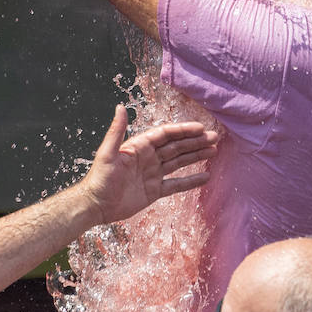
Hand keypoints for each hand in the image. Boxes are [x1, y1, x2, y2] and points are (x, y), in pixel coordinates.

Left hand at [78, 106, 215, 225]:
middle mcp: (148, 158)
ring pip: (178, 162)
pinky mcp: (154, 191)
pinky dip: (190, 181)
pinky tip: (205, 177)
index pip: (165, 135)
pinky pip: (176, 184)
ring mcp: (152, 174)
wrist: (96, 205)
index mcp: (139, 146)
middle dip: (195, 141)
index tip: (200, 128)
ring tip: (214, 151)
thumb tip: (120, 106)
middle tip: (215, 137)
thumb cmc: (99, 178)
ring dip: (195, 156)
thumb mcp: (108, 153)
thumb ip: (116, 131)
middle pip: (176, 146)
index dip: (183, 131)